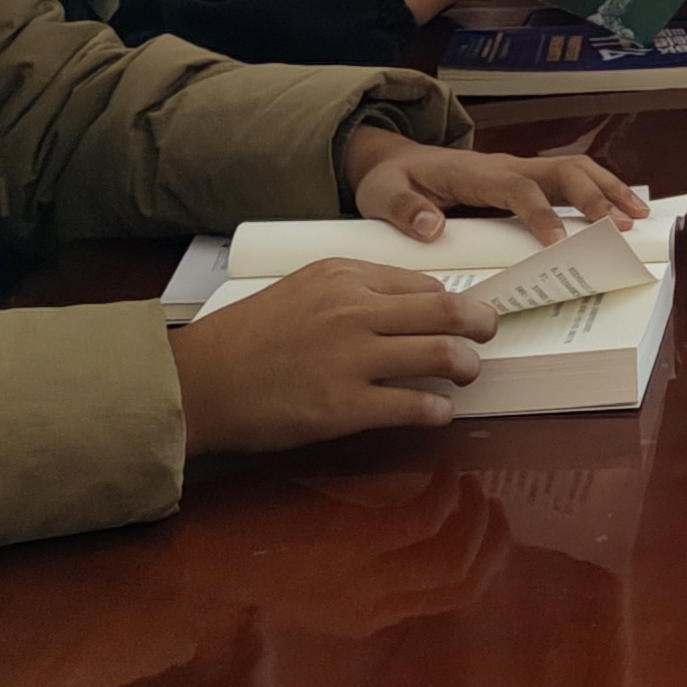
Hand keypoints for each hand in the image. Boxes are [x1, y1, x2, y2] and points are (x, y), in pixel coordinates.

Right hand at [169, 260, 497, 454]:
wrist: (198, 383)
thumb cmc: (244, 340)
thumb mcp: (300, 290)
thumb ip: (351, 294)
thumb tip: (407, 307)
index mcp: (341, 275)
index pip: (423, 280)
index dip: (454, 298)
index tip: (465, 311)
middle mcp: (352, 310)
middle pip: (447, 309)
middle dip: (480, 324)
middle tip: (488, 334)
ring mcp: (351, 358)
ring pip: (442, 354)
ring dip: (467, 365)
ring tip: (467, 373)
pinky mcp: (343, 406)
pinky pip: (415, 405)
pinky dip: (438, 409)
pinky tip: (439, 411)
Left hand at [232, 461, 520, 638]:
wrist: (189, 555)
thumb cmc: (247, 554)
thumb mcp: (312, 571)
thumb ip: (359, 560)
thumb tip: (405, 529)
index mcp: (368, 615)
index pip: (453, 596)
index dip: (485, 559)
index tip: (492, 522)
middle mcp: (375, 608)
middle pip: (462, 581)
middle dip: (490, 541)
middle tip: (492, 501)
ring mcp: (365, 583)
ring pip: (450, 555)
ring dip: (469, 515)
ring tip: (465, 482)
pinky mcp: (350, 552)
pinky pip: (419, 525)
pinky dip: (438, 496)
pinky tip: (434, 470)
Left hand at [342, 133, 648, 243]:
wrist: (393, 160)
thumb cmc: (391, 180)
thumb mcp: (382, 195)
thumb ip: (405, 210)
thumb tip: (434, 226)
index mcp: (475, 173)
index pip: (516, 188)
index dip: (540, 214)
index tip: (559, 243)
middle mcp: (505, 166)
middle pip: (560, 171)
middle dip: (594, 197)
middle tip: (620, 228)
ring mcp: (519, 170)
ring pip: (574, 170)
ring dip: (608, 190)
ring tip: (638, 217)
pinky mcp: (527, 179)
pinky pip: (571, 180)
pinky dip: (602, 191)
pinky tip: (625, 212)